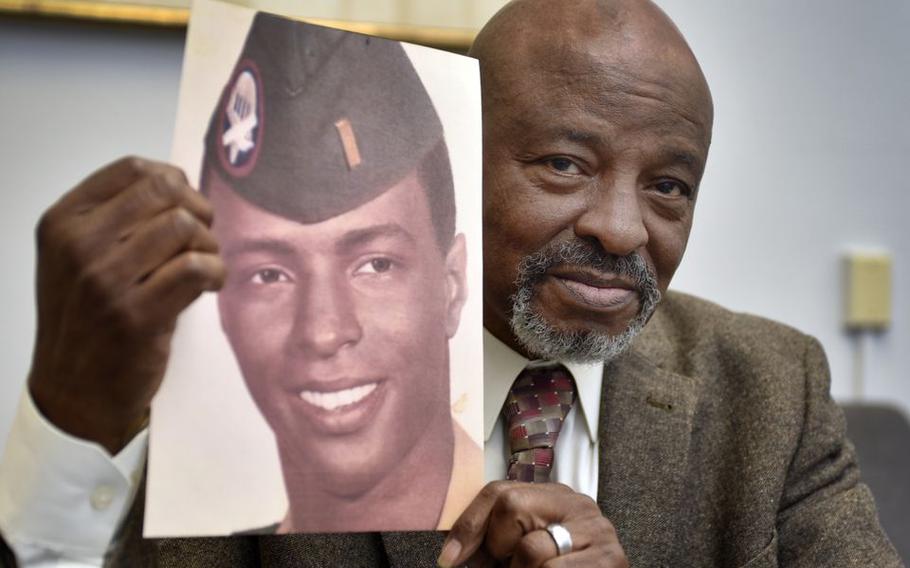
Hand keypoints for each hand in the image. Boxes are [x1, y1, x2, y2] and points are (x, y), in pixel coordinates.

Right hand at [27, 157, 224, 453]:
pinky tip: (209, 285)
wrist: (74, 391)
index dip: (175, 180)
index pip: (133, 169)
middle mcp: (78, 245)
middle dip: (198, 210)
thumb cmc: (87, 319)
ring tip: (206, 266)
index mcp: (63, 222)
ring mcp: (104, 280)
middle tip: (204, 238)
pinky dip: (216, 273)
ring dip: (209, 245)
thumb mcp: (80, 258)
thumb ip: (119, 219)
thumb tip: (182, 186)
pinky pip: (197, 268)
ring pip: (184, 227)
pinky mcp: (135, 315)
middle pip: (164, 192)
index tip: (188, 204)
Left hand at [437, 481, 627, 567]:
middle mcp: (578, 504)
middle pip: (512, 506)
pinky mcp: (611, 559)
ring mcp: (598, 529)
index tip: (449, 559)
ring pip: (531, 548)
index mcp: (554, 496)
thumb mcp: (523, 551)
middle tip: (508, 566)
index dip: (470, 523)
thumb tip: (453, 554)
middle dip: (499, 547)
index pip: (499, 491)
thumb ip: (495, 544)